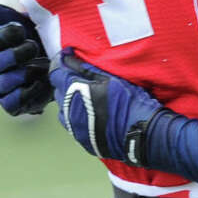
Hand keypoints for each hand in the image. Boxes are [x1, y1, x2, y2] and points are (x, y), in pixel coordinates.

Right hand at [0, 3, 51, 115]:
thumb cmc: (41, 41)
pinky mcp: (10, 105)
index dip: (8, 35)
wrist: (59, 66)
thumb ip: (10, 16)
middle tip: (34, 47)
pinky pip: (16, 100)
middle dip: (18, 54)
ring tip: (44, 64)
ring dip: (28, 71)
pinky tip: (44, 81)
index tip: (23, 31)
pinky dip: (33, 90)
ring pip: (7, 81)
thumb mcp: (29, 25)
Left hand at [49, 48, 165, 164]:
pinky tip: (92, 114)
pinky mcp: (82, 140)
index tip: (68, 57)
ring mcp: (74, 128)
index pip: (56, 74)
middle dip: (65, 82)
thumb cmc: (129, 103)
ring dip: (70, 102)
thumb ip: (85, 69)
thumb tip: (70, 59)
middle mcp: (69, 112)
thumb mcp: (109, 79)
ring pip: (64, 111)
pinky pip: (73, 125)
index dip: (62, 63)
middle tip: (81, 77)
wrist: (141, 133)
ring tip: (86, 97)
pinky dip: (78, 117)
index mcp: (74, 93)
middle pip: (58, 92)